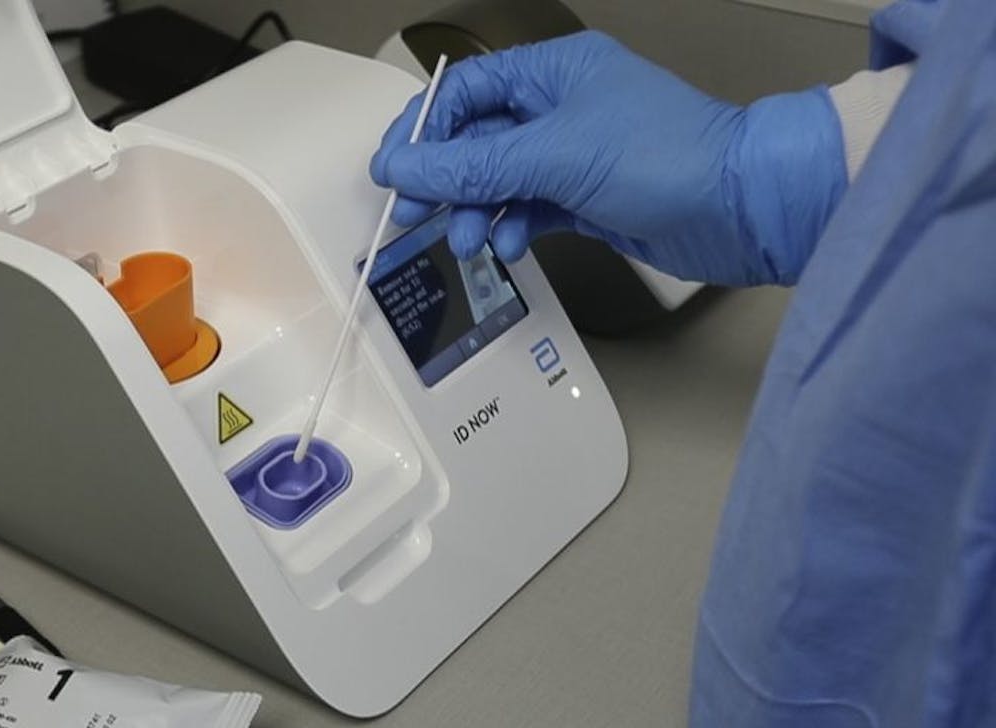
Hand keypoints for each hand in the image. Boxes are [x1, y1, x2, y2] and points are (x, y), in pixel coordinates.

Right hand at [370, 32, 846, 285]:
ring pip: (500, 181)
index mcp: (553, 72)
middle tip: (415, 217)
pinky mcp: (589, 198)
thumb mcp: (554, 156)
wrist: (742, 206)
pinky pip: (530, 210)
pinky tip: (512, 246)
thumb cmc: (666, 156)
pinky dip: (513, 228)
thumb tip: (404, 170)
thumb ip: (473, 167)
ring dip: (476, 212)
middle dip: (444, 181)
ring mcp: (575, 155)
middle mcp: (561, 107)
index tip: (394, 172)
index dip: (424, 132)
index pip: (465, 93)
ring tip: (467, 241)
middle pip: (476, 141)